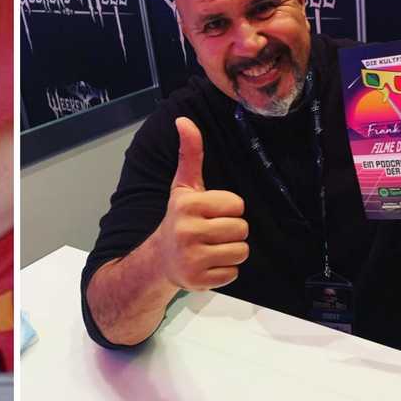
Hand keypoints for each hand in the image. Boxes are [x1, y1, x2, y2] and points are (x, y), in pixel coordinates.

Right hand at [152, 117, 248, 290]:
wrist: (159, 259)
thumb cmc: (179, 218)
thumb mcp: (184, 186)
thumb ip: (190, 153)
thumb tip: (184, 120)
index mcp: (187, 205)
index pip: (237, 205)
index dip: (228, 209)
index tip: (210, 213)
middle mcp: (187, 231)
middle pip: (241, 229)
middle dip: (231, 231)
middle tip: (211, 232)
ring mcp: (192, 258)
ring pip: (241, 251)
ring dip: (230, 251)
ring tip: (211, 247)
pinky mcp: (198, 280)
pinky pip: (233, 273)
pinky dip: (224, 271)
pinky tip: (207, 264)